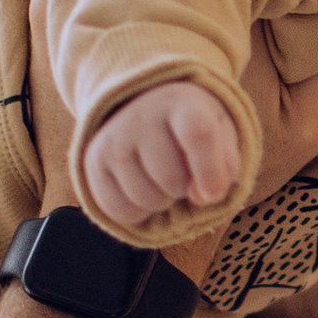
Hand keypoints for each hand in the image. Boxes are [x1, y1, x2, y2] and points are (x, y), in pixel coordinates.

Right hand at [85, 76, 242, 227]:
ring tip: (162, 179)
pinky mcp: (93, 161)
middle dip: (184, 189)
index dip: (210, 172)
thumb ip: (225, 169)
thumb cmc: (192, 133)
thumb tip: (199, 197)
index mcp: (184, 104)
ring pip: (145, 199)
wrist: (147, 111)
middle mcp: (143, 115)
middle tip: (182, 172)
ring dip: (162, 202)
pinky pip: (119, 211)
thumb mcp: (222, 140)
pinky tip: (143, 190)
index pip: (198, 134)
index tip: (214, 194)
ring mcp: (114, 137)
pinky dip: (138, 213)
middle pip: (171, 179)